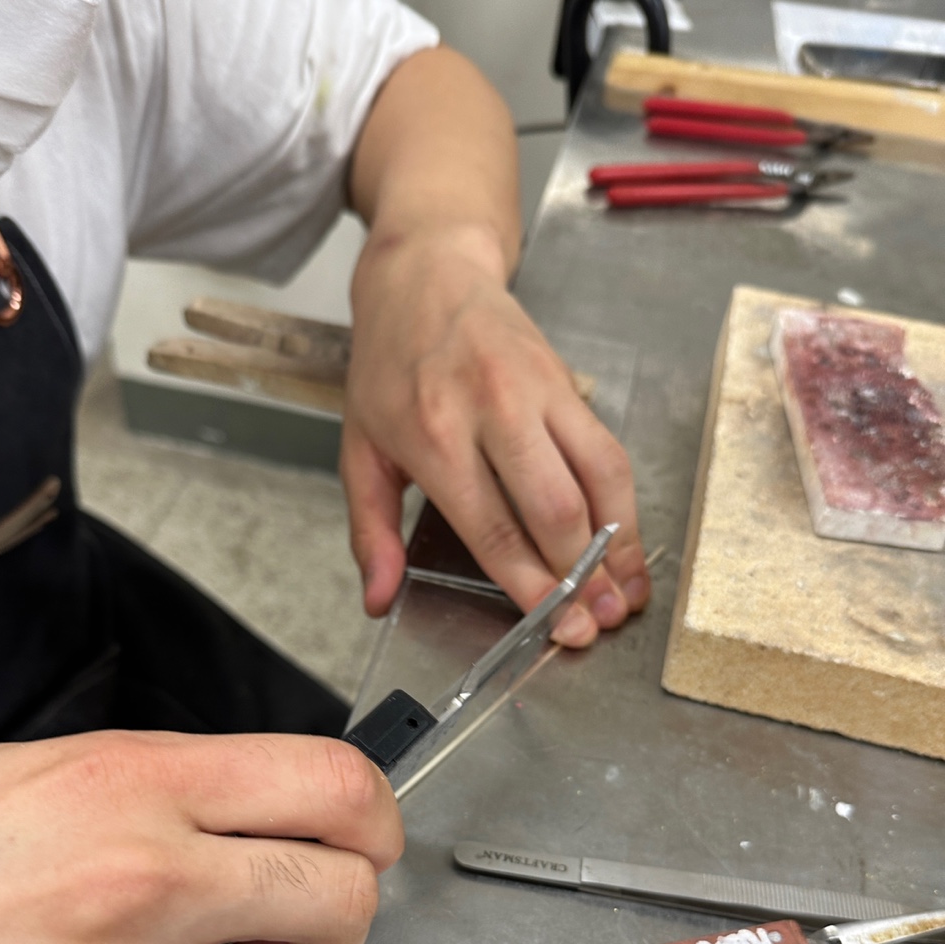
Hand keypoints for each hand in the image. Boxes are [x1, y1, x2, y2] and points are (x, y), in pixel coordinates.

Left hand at [342, 221, 649, 645]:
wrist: (426, 273)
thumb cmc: (389, 367)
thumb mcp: (359, 448)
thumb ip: (369, 531)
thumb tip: (377, 598)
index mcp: (433, 437)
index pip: (493, 528)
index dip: (532, 584)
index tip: (558, 625)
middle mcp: (492, 411)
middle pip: (555, 508)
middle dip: (584, 576)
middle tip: (600, 621)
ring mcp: (537, 392)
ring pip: (598, 477)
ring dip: (620, 543)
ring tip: (628, 592)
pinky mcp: (568, 382)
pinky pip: (608, 450)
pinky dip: (625, 504)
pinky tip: (628, 543)